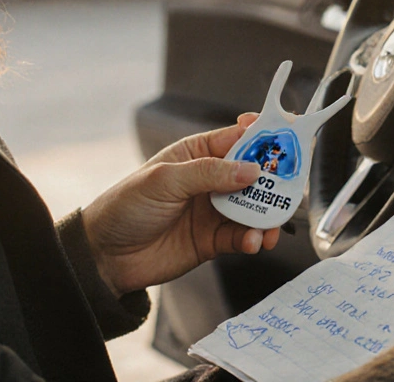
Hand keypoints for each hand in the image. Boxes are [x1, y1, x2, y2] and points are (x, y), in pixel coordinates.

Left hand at [79, 113, 281, 295]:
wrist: (105, 256)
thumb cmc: (124, 207)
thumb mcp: (164, 180)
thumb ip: (208, 173)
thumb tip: (249, 169)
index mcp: (196, 154)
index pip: (238, 138)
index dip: (264, 135)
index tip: (287, 136)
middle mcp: (209, 180)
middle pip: (254, 174)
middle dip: (274, 181)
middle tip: (288, 190)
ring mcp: (213, 210)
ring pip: (253, 208)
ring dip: (267, 216)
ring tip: (270, 226)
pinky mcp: (213, 240)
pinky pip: (242, 236)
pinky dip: (252, 239)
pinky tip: (252, 242)